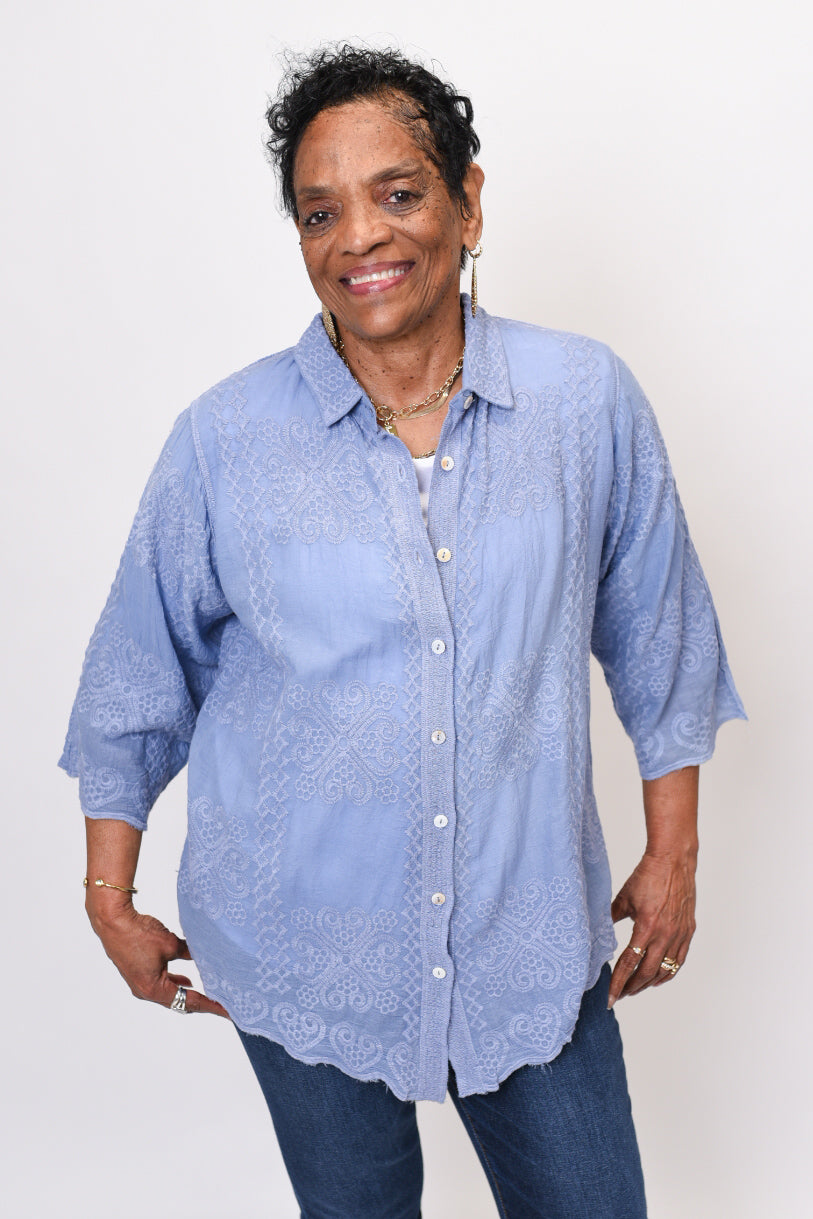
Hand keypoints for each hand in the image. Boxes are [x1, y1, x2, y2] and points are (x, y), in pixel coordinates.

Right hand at [87, 896, 229, 1017]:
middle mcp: (145, 991)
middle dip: (200, 1001)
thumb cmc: (138, 934)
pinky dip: (175, 983)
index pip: (189, 1001)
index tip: (226, 1010)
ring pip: (170, 994)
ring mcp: (139, 984)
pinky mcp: (137, 974)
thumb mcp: (171, 944)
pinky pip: (161, 984)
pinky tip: (186, 979)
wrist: (113, 922)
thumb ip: (189, 952)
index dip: (210, 1005)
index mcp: (153, 989)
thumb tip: (205, 954)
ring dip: (187, 992)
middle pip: (179, 1002)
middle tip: (220, 1001)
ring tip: (208, 992)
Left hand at [607, 849, 696, 1008]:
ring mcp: (679, 934)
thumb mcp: (624, 897)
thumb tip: (598, 932)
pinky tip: (658, 978)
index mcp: (646, 926)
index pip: (629, 963)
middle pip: (647, 972)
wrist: (673, 861)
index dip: (618, 983)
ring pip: (664, 970)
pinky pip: (679, 960)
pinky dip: (668, 973)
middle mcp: (665, 934)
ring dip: (649, 983)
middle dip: (631, 987)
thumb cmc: (648, 875)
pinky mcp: (688, 931)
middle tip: (620, 995)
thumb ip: (611, 917)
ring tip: (635, 988)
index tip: (610, 998)